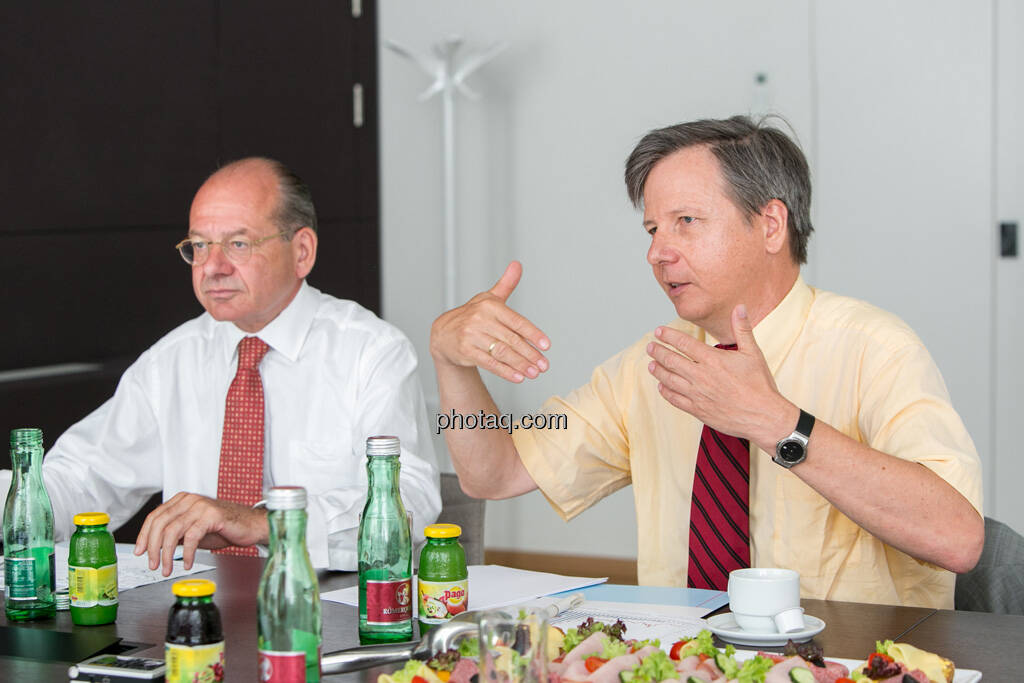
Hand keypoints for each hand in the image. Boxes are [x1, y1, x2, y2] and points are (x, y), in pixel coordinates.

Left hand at [133, 493, 268, 575]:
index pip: (155, 517)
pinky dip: (187, 553)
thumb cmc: (224, 527)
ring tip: (167, 568)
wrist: (251, 525)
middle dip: (153, 548)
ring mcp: (200, 506)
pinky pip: (191, 537)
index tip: (140, 552)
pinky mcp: (211, 515)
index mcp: (182, 500)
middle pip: (160, 524)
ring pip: (173, 531)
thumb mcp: (193, 530)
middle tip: (153, 564)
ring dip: (167, 554)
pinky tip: (188, 563)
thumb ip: (176, 533)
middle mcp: (189, 500)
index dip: (144, 536)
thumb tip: (155, 546)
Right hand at [430, 261, 550, 382]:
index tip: (546, 346)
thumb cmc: (471, 316)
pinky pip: (489, 363)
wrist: (443, 334)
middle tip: (544, 365)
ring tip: (534, 372)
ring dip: (521, 364)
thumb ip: (506, 284)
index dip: (533, 334)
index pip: (517, 322)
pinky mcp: (466, 351)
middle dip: (530, 354)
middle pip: (511, 339)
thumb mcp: (488, 298)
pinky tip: (518, 377)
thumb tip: (517, 265)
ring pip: (502, 352)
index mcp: (489, 306)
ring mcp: (471, 336)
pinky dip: (505, 371)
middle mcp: (480, 319)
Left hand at [645, 304, 797, 449]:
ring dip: (658, 371)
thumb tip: (740, 308)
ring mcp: (698, 394)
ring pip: (669, 380)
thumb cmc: (760, 385)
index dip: (669, 336)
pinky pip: (675, 400)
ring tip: (651, 364)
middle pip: (672, 360)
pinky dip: (666, 392)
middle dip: (658, 351)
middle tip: (650, 346)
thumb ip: (742, 329)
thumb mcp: (753, 353)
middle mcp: (702, 376)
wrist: (764, 417)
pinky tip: (662, 387)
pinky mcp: (698, 410)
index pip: (684, 343)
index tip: (659, 331)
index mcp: (713, 360)